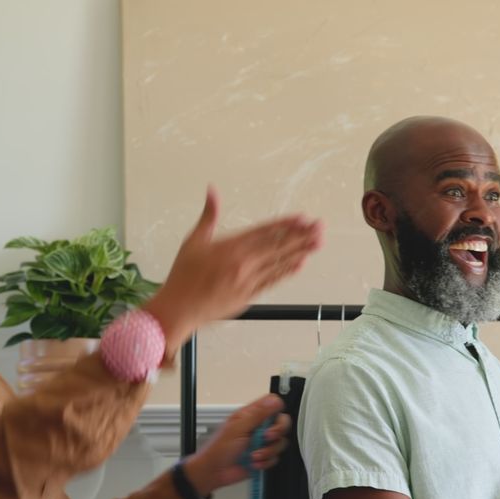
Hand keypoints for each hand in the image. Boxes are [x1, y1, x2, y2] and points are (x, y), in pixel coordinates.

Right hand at [142, 186, 322, 357]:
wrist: (178, 308)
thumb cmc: (183, 274)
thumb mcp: (194, 240)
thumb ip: (208, 215)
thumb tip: (212, 190)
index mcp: (230, 247)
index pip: (265, 232)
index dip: (286, 224)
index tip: (303, 218)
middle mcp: (242, 263)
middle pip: (277, 246)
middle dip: (301, 236)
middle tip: (320, 228)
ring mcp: (247, 281)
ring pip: (279, 263)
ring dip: (300, 252)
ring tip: (318, 243)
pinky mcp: (248, 296)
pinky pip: (272, 281)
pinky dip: (287, 272)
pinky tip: (300, 264)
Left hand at [181, 394, 290, 495]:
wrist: (214, 472)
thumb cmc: (219, 449)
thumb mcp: (238, 428)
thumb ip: (257, 414)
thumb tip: (274, 401)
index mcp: (250, 415)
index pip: (272, 403)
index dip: (278, 409)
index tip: (274, 420)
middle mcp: (258, 427)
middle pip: (282, 423)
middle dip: (277, 432)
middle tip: (266, 437)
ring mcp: (261, 442)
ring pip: (280, 442)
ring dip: (268, 451)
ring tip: (254, 455)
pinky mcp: (263, 457)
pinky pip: (275, 458)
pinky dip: (265, 462)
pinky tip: (253, 463)